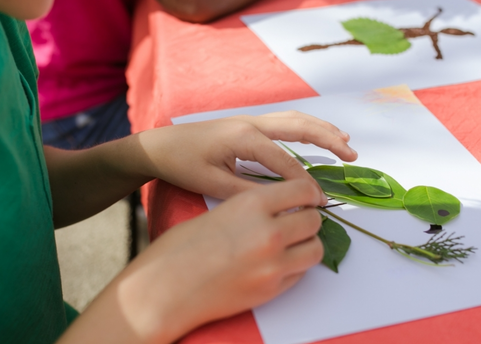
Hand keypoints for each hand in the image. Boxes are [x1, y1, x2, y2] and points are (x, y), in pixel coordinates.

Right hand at [62, 179, 325, 343]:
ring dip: (307, 244)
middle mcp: (268, 232)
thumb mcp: (219, 210)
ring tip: (291, 244)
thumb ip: (254, 207)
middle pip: (313, 220)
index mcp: (251, 204)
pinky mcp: (271, 290)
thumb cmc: (181, 248)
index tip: (309, 197)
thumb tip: (282, 207)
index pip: (302, 190)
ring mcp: (273, 264)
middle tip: (297, 221)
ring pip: (315, 249)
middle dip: (308, 219)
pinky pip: (301, 274)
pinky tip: (276, 263)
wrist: (164, 289)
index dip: (309, 193)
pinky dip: (295, 266)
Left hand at [136, 111, 356, 199]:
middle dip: (328, 140)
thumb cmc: (183, 165)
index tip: (319, 202)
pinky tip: (318, 133)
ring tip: (346, 142)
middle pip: (300, 127)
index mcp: (244, 138)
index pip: (286, 162)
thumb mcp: (213, 184)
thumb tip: (281, 203)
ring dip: (322, 128)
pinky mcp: (248, 123)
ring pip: (295, 119)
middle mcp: (252, 123)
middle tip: (352, 156)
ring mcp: (251, 119)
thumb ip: (248, 193)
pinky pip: (285, 121)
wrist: (160, 145)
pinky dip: (306, 126)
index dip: (305, 184)